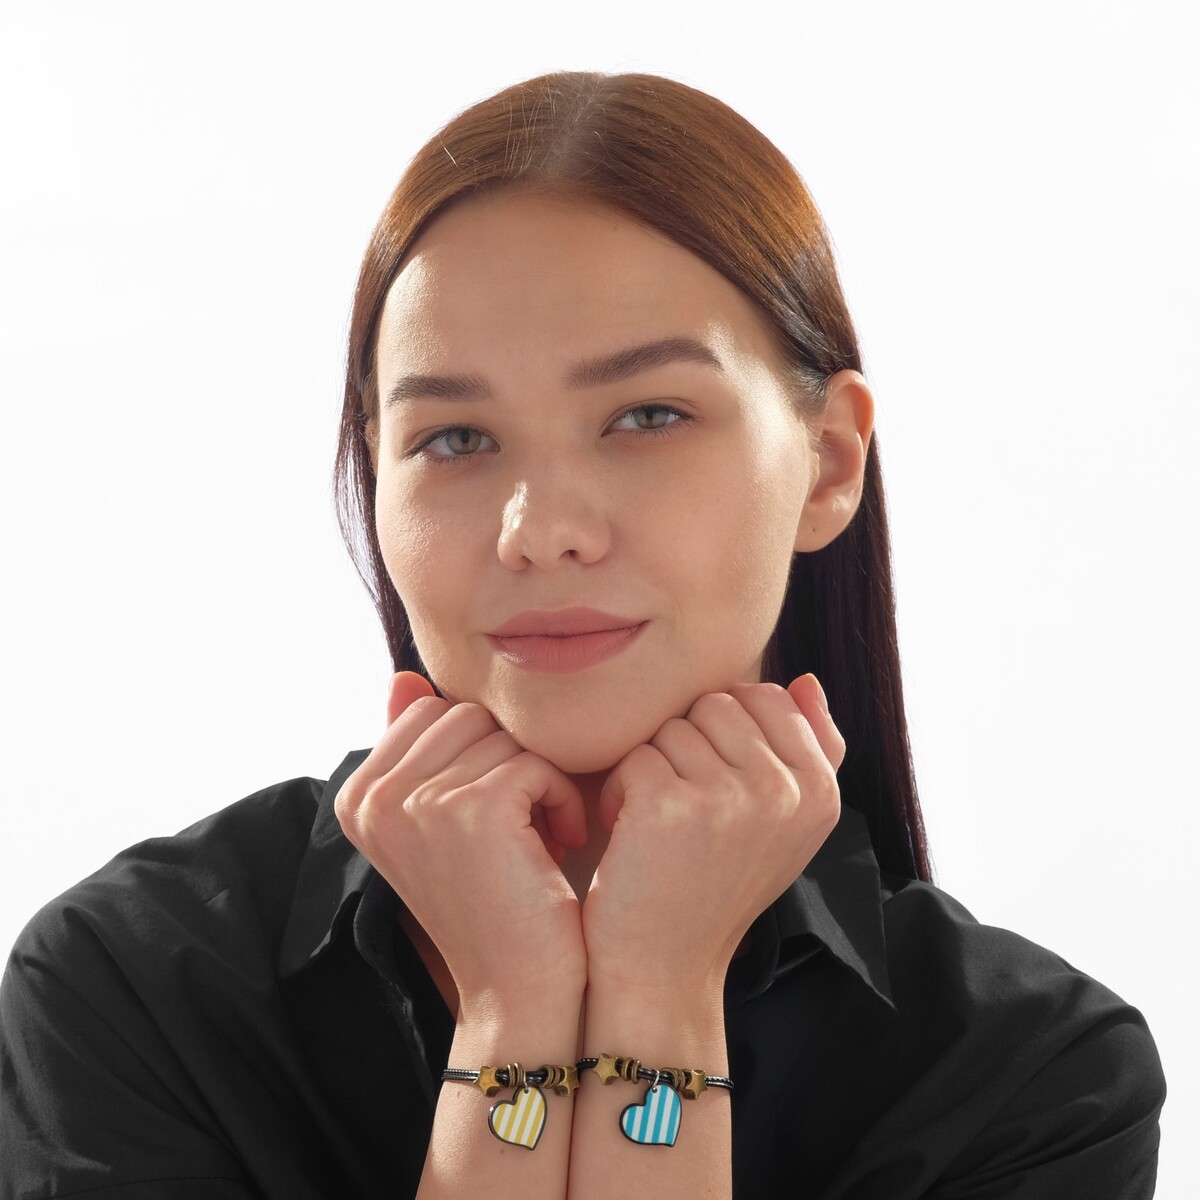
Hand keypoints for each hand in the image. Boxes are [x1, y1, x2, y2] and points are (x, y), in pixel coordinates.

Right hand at [335, 672, 588, 1016]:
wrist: (519, 993)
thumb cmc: (495, 900)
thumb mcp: (445, 821)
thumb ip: (420, 749)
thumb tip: (402, 677)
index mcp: (358, 795)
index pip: (432, 712)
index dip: (480, 754)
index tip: (493, 813)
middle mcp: (374, 797)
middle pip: (468, 716)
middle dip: (509, 762)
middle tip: (523, 825)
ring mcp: (416, 803)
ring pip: (505, 736)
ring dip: (539, 781)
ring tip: (539, 837)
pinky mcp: (468, 811)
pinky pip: (537, 762)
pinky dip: (563, 799)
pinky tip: (560, 843)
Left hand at [582, 675, 842, 996]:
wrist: (665, 968)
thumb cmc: (717, 885)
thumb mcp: (783, 825)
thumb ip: (807, 751)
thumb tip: (806, 679)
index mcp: (820, 792)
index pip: (768, 698)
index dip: (725, 733)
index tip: (716, 785)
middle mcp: (785, 792)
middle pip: (716, 705)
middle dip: (688, 746)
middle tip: (683, 806)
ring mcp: (732, 798)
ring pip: (672, 727)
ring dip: (653, 767)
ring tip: (658, 821)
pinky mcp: (673, 806)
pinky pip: (636, 755)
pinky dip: (621, 791)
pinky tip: (630, 833)